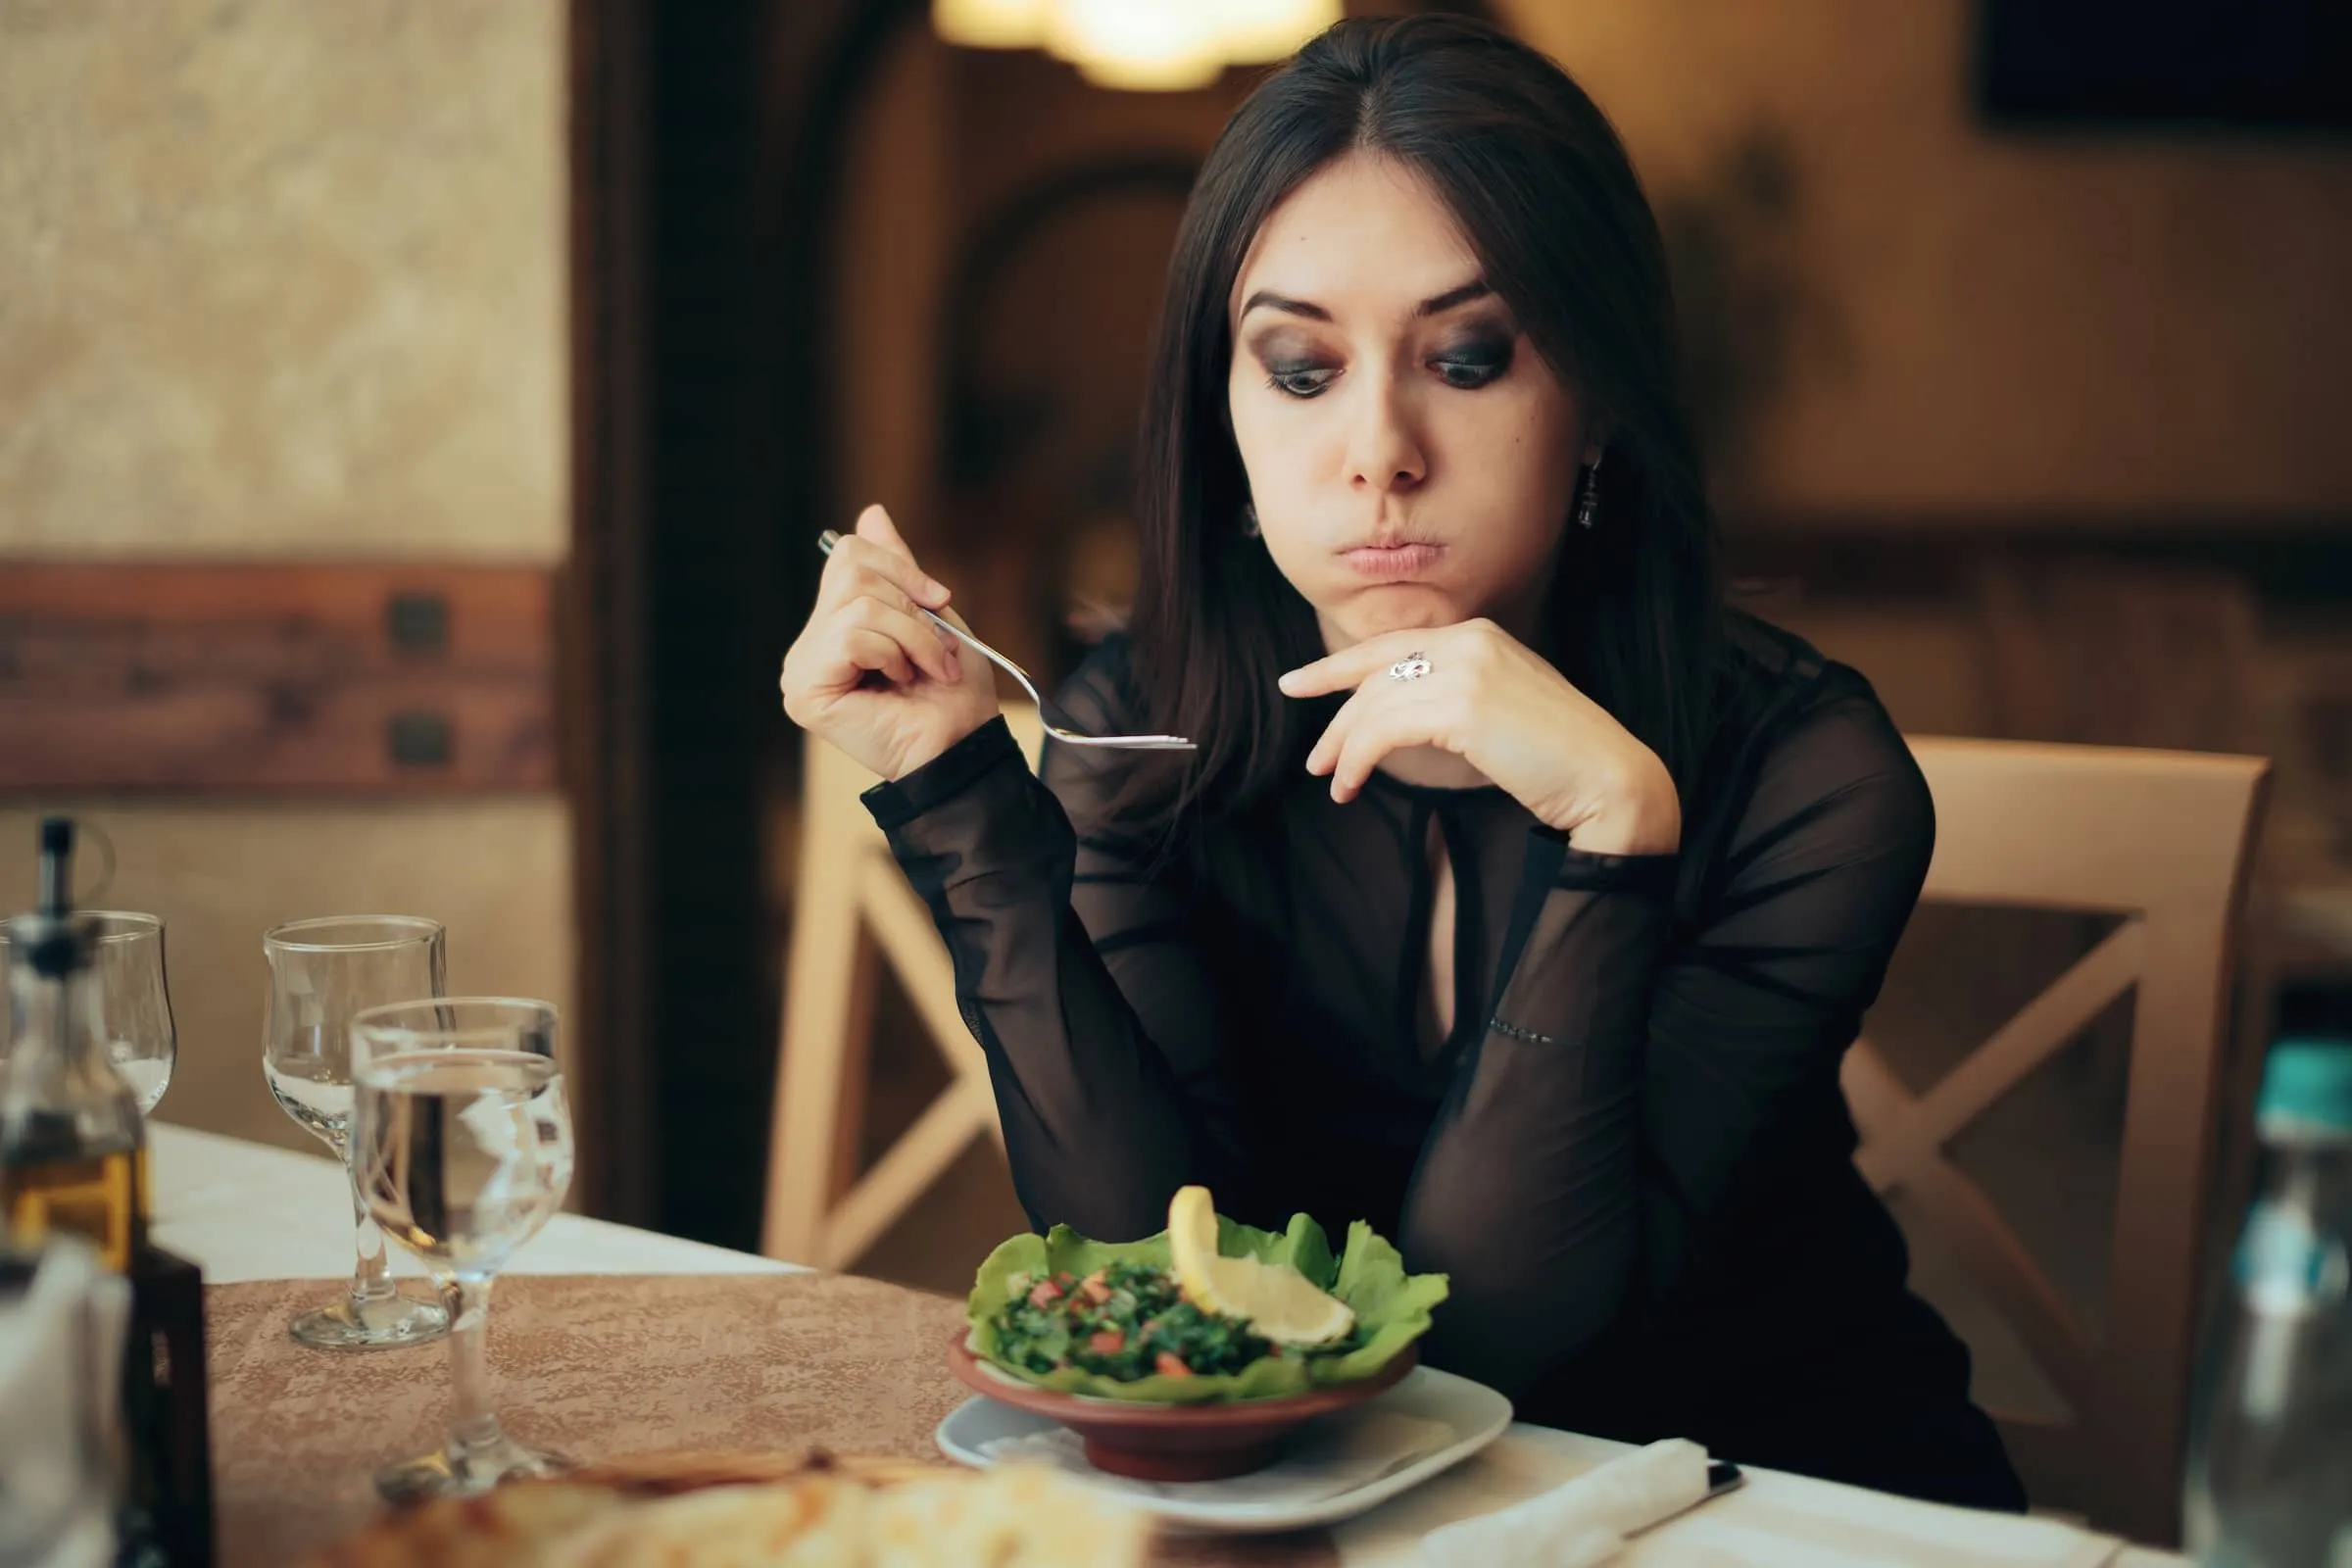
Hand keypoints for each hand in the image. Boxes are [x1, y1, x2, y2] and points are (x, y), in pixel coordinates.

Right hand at [781, 504, 999, 781]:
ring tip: (926, 670)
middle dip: (911, 607)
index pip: (848, 555)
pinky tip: (900, 683)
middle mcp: (808, 646)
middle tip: (935, 650)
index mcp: (833, 625)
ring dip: (912, 635)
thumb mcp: (929, 614)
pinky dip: (894, 653)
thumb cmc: (952, 692)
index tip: (939, 600)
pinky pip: (852, 636)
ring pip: (858, 605)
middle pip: (852, 573)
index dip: (901, 568)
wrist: (963, 745)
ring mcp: (801, 669)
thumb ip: (894, 568)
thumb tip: (871, 513)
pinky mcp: (805, 690)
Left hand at [1277, 620, 1681, 853]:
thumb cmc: (1557, 756)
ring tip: (1334, 784)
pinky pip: (1383, 730)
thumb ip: (1456, 692)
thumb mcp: (1502, 706)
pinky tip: (1351, 784)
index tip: (1299, 684)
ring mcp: (1467, 669)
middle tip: (1313, 758)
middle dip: (1333, 714)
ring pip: (1374, 704)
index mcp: (1480, 634)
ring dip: (1343, 748)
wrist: (1606, 778)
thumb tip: (1399, 712)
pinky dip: (1357, 759)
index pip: (1391, 646)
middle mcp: (1470, 641)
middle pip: (1374, 672)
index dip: (1338, 667)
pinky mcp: (1462, 707)